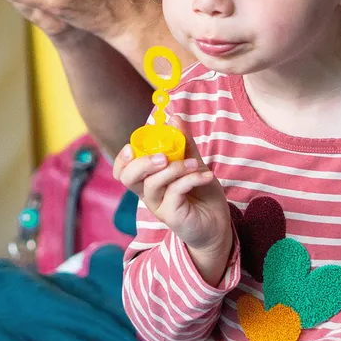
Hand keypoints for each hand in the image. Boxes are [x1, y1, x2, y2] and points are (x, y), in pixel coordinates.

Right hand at [113, 117, 232, 282]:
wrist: (219, 223)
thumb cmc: (202, 194)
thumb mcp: (193, 163)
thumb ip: (183, 144)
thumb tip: (174, 117)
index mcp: (148, 180)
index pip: (123, 170)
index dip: (122, 157)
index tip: (134, 145)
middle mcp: (148, 194)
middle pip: (128, 177)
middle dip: (143, 162)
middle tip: (164, 155)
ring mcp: (158, 206)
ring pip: (153, 183)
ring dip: (175, 168)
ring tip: (196, 164)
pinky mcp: (172, 216)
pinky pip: (175, 192)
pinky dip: (191, 179)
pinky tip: (206, 176)